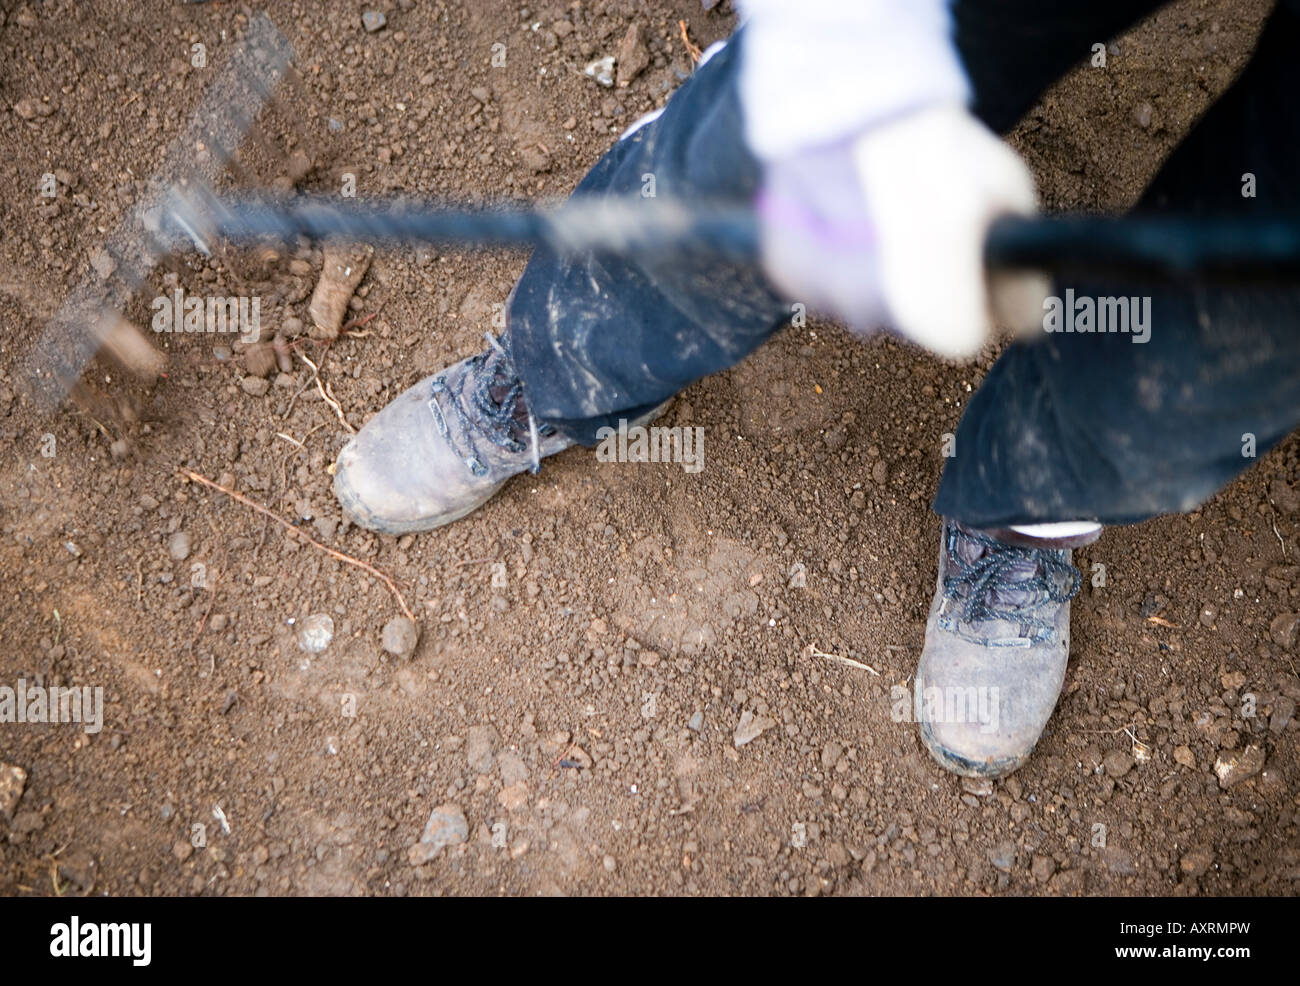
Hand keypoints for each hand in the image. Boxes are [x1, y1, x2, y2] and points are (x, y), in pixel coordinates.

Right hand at [756, 104, 1047, 357]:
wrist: (855, 100)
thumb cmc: (937, 145)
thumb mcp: (1008, 197)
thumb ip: (1016, 271)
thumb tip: (1022, 318)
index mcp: (935, 313)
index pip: (965, 337)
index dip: (976, 297)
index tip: (973, 261)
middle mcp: (875, 319)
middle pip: (909, 322)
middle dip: (922, 283)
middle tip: (924, 224)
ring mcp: (824, 297)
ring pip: (861, 301)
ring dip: (874, 270)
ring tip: (881, 212)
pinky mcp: (786, 270)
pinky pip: (818, 278)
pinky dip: (832, 252)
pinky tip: (845, 212)